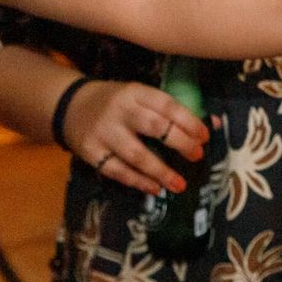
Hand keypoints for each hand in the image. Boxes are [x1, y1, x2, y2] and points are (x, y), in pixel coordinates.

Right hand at [63, 79, 209, 197]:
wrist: (71, 106)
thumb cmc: (117, 102)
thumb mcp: (139, 96)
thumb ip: (168, 110)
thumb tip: (209, 126)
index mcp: (136, 92)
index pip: (166, 105)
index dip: (188, 121)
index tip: (205, 136)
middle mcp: (120, 111)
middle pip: (153, 128)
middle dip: (179, 143)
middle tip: (197, 155)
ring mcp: (103, 132)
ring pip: (135, 154)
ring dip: (160, 171)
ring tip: (179, 184)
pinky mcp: (90, 153)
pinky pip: (117, 170)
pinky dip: (137, 181)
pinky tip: (154, 188)